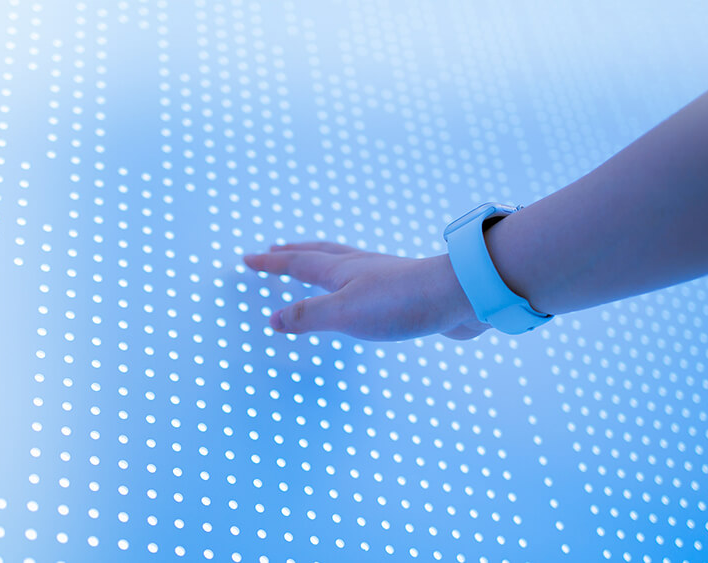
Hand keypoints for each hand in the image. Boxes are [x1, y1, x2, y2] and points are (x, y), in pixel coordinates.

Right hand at [243, 242, 491, 340]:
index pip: (297, 264)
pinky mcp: (404, 290)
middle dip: (293, 253)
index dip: (271, 263)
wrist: (459, 296)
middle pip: (319, 254)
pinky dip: (351, 280)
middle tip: (276, 249)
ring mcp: (383, 276)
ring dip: (321, 261)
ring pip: (343, 263)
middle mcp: (360, 267)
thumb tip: (273, 319)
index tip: (248, 257)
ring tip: (314, 263)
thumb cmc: (401, 303)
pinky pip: (366, 280)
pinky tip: (362, 290)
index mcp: (341, 271)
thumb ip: (309, 316)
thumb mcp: (345, 313)